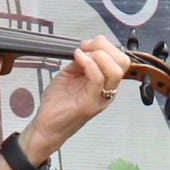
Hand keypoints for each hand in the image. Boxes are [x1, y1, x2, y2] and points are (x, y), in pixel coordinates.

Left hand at [21, 35, 131, 159]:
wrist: (46, 126)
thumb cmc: (58, 106)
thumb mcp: (69, 76)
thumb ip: (80, 63)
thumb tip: (84, 49)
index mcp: (105, 84)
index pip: (120, 60)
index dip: (106, 45)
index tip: (88, 43)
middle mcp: (106, 91)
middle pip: (122, 62)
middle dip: (104, 47)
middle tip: (86, 47)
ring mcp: (100, 98)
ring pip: (115, 70)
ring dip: (98, 55)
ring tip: (81, 54)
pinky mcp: (89, 103)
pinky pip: (97, 78)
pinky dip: (88, 63)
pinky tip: (77, 58)